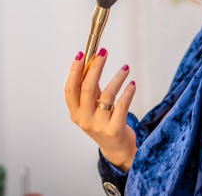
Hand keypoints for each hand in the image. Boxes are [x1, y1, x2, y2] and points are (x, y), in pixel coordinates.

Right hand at [64, 48, 136, 170]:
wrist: (117, 148)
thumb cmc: (103, 122)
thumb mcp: (92, 106)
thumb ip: (90, 87)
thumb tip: (93, 60)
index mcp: (75, 112)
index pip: (70, 89)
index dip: (74, 70)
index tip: (82, 54)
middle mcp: (84, 119)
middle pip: (87, 88)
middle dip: (95, 67)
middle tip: (103, 52)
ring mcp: (98, 125)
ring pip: (107, 95)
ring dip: (117, 78)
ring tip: (126, 68)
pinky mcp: (114, 129)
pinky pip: (122, 105)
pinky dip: (127, 92)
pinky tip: (132, 84)